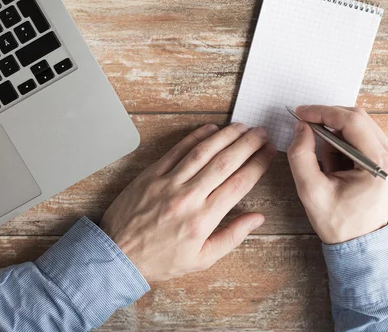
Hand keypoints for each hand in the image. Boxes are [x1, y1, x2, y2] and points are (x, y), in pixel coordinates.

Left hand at [100, 123, 275, 281]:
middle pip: (225, 162)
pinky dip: (195, 137)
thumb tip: (257, 218)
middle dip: (248, 144)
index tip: (269, 153)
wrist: (118, 255)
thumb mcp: (201, 259)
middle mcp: (188, 196)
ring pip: (203, 152)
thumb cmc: (161, 260)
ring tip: (242, 127)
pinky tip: (210, 129)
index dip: (258, 164)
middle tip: (262, 133)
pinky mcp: (152, 174)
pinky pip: (177, 150)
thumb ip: (231, 237)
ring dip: (226, 136)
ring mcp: (169, 182)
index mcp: (203, 219)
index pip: (239, 183)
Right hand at [287, 106, 387, 243]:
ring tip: (324, 160)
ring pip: (360, 125)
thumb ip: (301, 155)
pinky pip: (363, 136)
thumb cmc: (338, 222)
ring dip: (335, 133)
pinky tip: (334, 162)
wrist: (360, 244)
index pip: (352, 122)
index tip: (301, 113)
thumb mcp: (310, 190)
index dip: (323, 112)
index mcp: (380, 164)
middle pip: (358, 119)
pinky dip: (343, 141)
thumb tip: (302, 126)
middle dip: (328, 120)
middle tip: (304, 129)